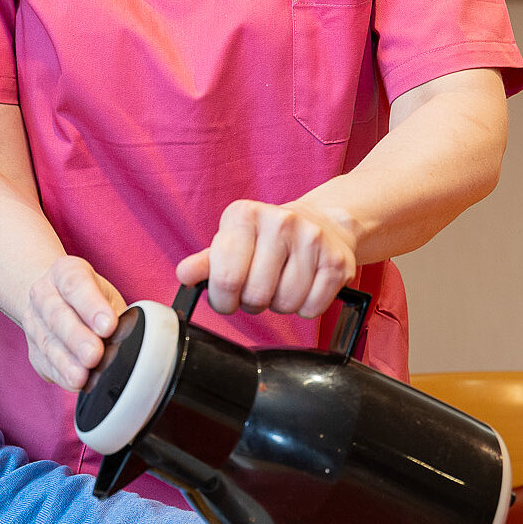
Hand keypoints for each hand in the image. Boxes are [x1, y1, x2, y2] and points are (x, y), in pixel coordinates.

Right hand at [23, 255, 125, 389]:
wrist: (54, 299)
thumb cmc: (89, 297)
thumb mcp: (106, 294)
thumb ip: (116, 312)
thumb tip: (126, 336)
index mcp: (65, 272)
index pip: (75, 285)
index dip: (91, 306)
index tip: (108, 326)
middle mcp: (43, 294)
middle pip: (57, 316)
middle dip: (77, 338)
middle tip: (95, 354)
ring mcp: (34, 322)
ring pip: (47, 342)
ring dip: (65, 362)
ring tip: (81, 377)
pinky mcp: (33, 349)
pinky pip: (44, 362)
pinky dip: (60, 374)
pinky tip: (74, 382)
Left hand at [176, 198, 358, 318]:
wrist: (322, 222)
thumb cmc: (268, 238)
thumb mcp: (232, 242)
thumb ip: (206, 262)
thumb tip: (185, 275)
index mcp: (244, 215)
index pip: (225, 278)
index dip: (223, 299)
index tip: (228, 297)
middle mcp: (280, 221)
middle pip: (255, 296)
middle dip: (253, 303)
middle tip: (259, 289)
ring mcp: (312, 239)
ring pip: (285, 304)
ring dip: (280, 305)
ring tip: (282, 283)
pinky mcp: (338, 261)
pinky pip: (312, 308)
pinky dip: (306, 308)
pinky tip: (305, 286)